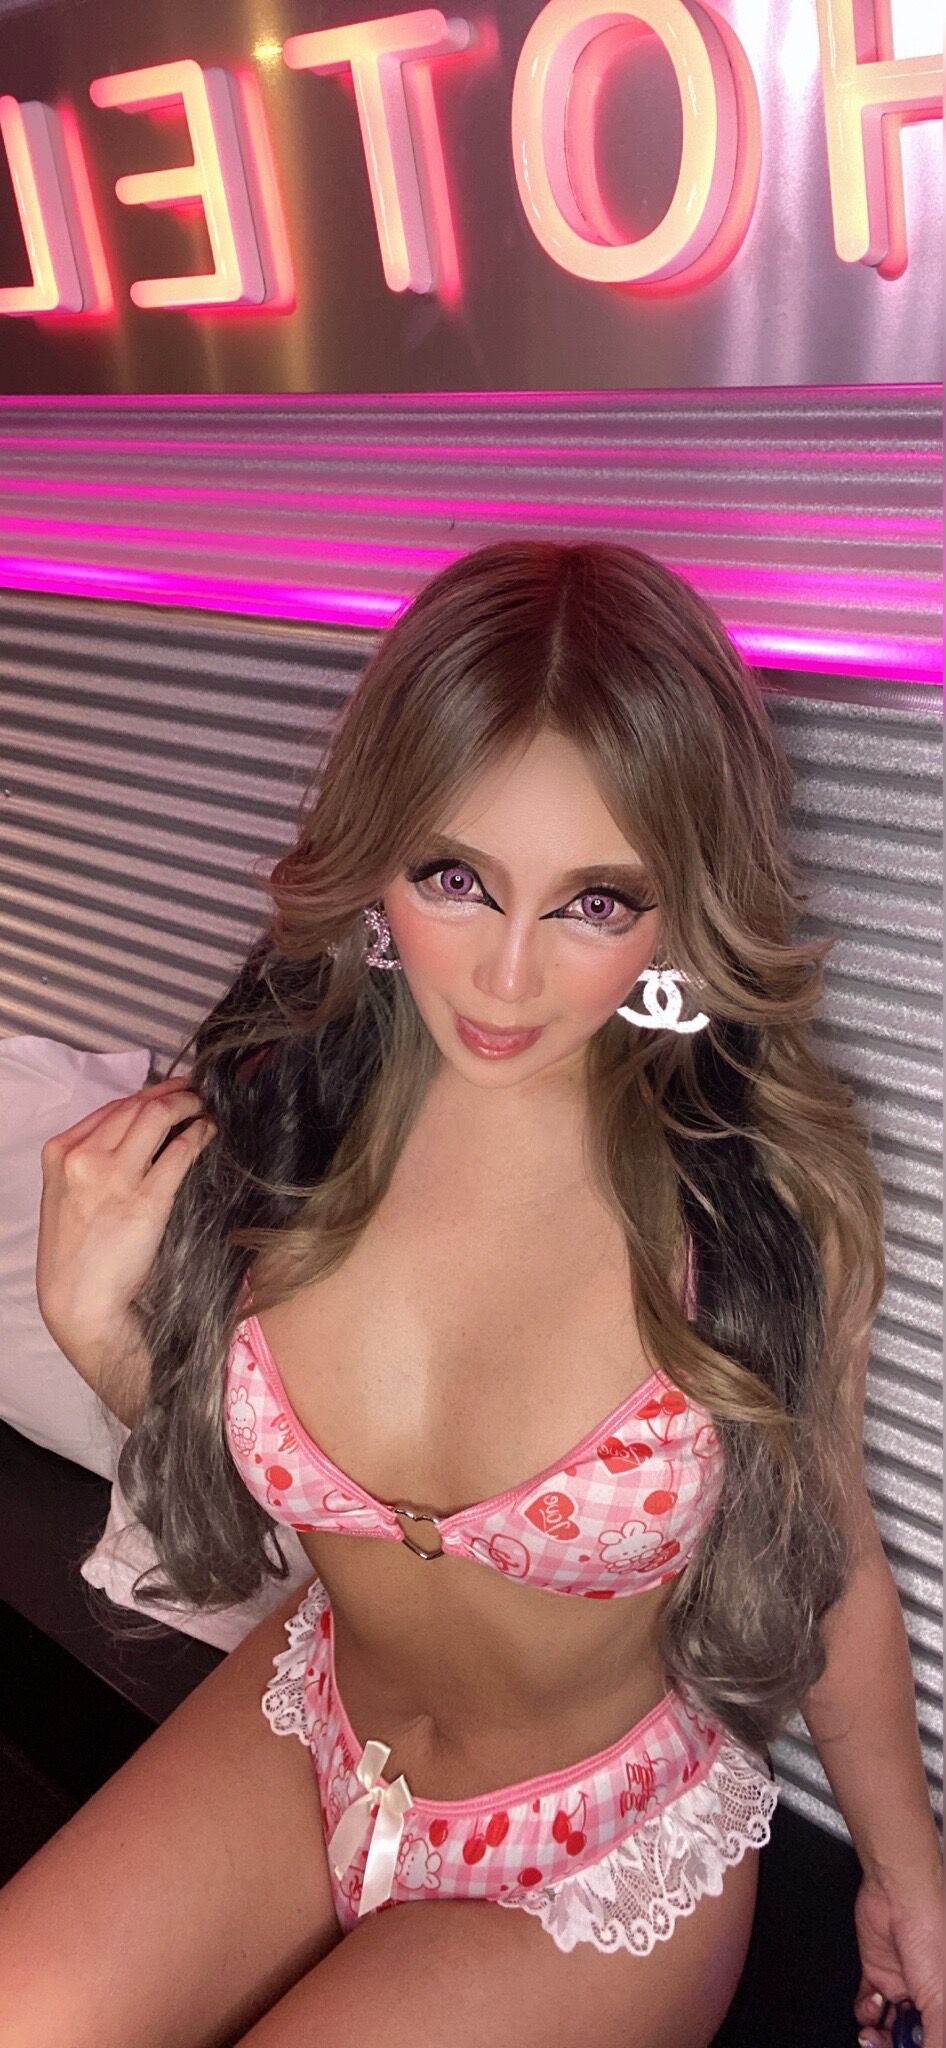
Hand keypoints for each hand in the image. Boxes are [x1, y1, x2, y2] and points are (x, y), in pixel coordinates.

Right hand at [36, 1073, 217, 1363]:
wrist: (80, 1300)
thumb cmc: (75, 1253)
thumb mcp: (66, 1195)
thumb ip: (90, 1159)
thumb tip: (136, 1131)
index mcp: (60, 1152)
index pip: (111, 1107)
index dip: (148, 1093)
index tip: (169, 1089)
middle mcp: (84, 1157)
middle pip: (137, 1106)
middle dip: (172, 1093)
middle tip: (196, 1092)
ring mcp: (115, 1177)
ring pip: (159, 1116)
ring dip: (188, 1106)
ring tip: (204, 1108)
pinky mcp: (146, 1199)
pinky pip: (179, 1152)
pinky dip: (199, 1134)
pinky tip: (208, 1133)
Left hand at [853, 1861, 943, 2047]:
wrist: (898, 1894)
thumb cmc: (932, 1934)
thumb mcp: (940, 2000)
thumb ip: (936, 2037)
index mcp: (945, 2003)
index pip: (932, 2038)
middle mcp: (926, 1996)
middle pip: (909, 2036)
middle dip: (894, 2045)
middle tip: (884, 2043)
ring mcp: (902, 1984)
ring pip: (887, 2024)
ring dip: (877, 2034)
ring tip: (873, 2032)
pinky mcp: (877, 1970)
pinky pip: (869, 2003)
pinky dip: (865, 2010)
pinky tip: (871, 2003)